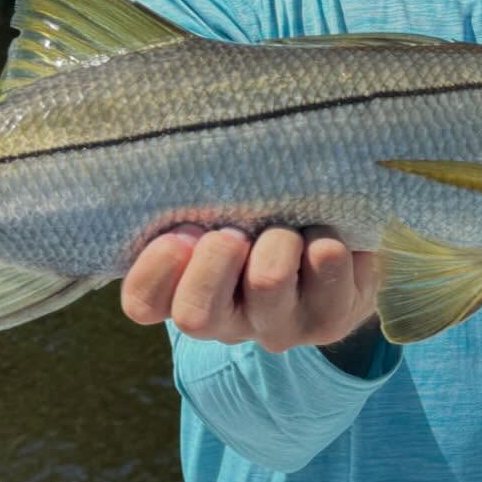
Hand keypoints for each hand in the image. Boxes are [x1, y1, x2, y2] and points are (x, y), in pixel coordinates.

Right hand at [119, 225, 378, 354]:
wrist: (337, 262)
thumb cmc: (260, 225)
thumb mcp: (219, 214)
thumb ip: (195, 200)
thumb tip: (186, 155)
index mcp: (186, 295)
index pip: (144, 302)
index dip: (155, 268)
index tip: (180, 233)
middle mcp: (229, 322)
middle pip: (196, 315)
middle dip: (212, 261)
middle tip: (233, 233)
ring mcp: (281, 326)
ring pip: (266, 283)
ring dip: (277, 239)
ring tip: (289, 226)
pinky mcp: (331, 318)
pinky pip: (326, 265)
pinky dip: (325, 234)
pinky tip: (326, 231)